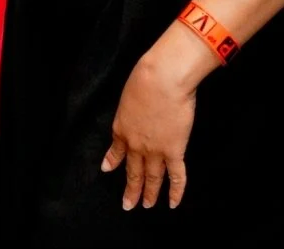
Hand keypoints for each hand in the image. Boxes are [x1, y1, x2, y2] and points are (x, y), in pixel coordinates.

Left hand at [101, 27, 208, 209]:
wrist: (162, 80)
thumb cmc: (146, 77)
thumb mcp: (128, 94)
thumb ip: (129, 107)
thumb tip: (131, 107)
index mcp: (122, 128)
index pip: (117, 150)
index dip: (113, 161)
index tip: (108, 169)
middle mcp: (136, 144)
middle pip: (133, 171)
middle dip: (130, 189)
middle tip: (127, 204)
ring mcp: (155, 150)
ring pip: (151, 178)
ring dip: (149, 193)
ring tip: (147, 205)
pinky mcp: (174, 150)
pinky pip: (175, 176)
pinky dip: (175, 191)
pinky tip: (172, 203)